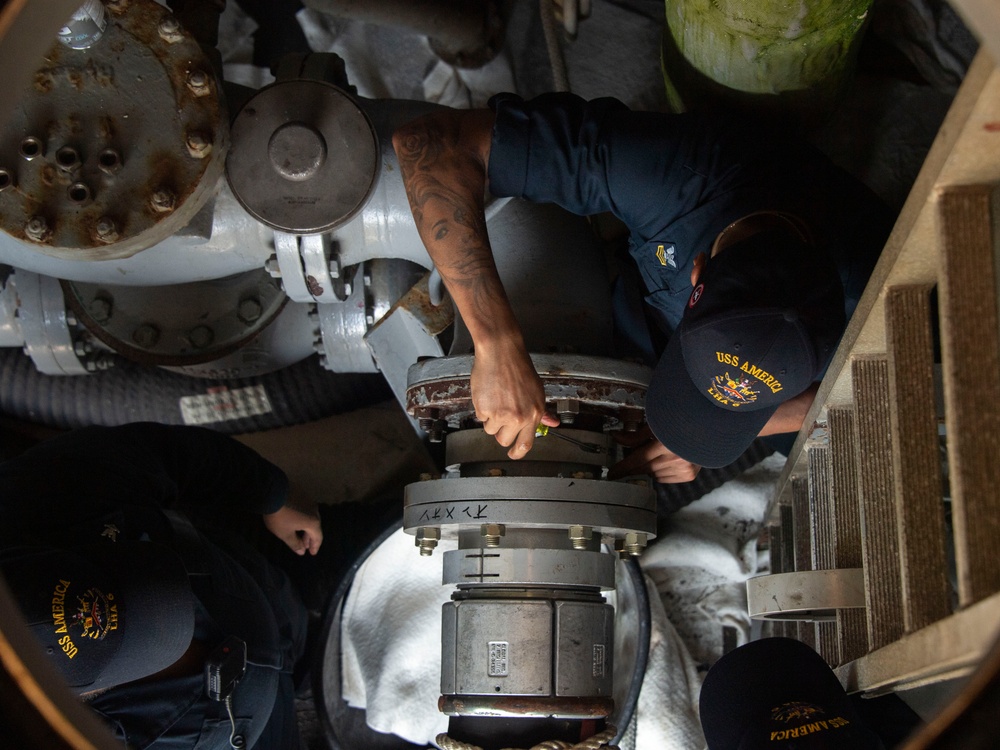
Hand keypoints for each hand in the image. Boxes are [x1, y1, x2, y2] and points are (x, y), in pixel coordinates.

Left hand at [263, 499, 322, 555]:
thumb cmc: (280, 517)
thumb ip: (295, 544)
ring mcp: (309, 501)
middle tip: (304, 545)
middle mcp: (315, 511)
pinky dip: (302, 517)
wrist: (273, 492)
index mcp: (313, 522)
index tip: (312, 553)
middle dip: (309, 538)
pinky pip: (305, 510)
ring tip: (299, 533)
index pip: (318, 537)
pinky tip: (296, 519)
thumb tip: (302, 552)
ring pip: (310, 517)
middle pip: (315, 527)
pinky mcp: (302, 494)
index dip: (315, 546)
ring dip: (306, 527)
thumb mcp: (285, 533)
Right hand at [471, 343, 559, 458]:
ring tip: (495, 398)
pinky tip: (488, 393)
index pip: (526, 443)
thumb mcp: (537, 390)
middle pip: (504, 440)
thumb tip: (552, 423)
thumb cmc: (518, 367)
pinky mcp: (485, 409)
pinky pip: (480, 417)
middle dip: (500, 431)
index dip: (518, 452)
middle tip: (500, 414)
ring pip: (490, 429)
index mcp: (534, 413)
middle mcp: (519, 417)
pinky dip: (482, 407)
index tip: (513, 454)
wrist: (500, 352)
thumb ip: (542, 410)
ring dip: (490, 418)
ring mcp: (501, 415)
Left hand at [608, 425, 701, 483]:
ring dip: (648, 468)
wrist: (709, 430)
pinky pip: (665, 479)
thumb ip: (636, 435)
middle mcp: (675, 458)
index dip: (623, 467)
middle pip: (644, 468)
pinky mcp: (688, 475)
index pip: (638, 458)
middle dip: (632, 468)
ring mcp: (683, 469)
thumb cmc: (681, 422)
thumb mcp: (657, 424)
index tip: (611, 474)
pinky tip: (664, 463)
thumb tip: (616, 437)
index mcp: (666, 443)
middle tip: (622, 468)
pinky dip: (660, 473)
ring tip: (654, 456)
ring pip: (654, 474)